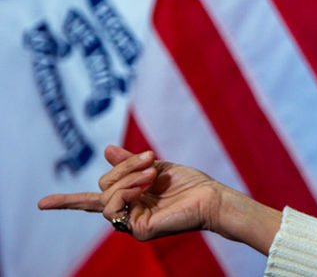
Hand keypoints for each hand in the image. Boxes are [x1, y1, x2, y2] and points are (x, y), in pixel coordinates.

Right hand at [38, 145, 220, 240]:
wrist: (211, 196)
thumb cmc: (189, 184)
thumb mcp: (155, 167)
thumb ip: (130, 163)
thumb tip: (106, 150)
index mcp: (129, 198)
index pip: (93, 201)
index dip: (66, 202)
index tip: (41, 204)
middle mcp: (126, 212)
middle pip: (102, 186)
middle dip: (123, 168)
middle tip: (150, 159)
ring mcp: (130, 223)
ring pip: (106, 196)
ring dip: (127, 178)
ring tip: (152, 173)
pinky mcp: (137, 230)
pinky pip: (115, 207)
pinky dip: (126, 192)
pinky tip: (144, 187)